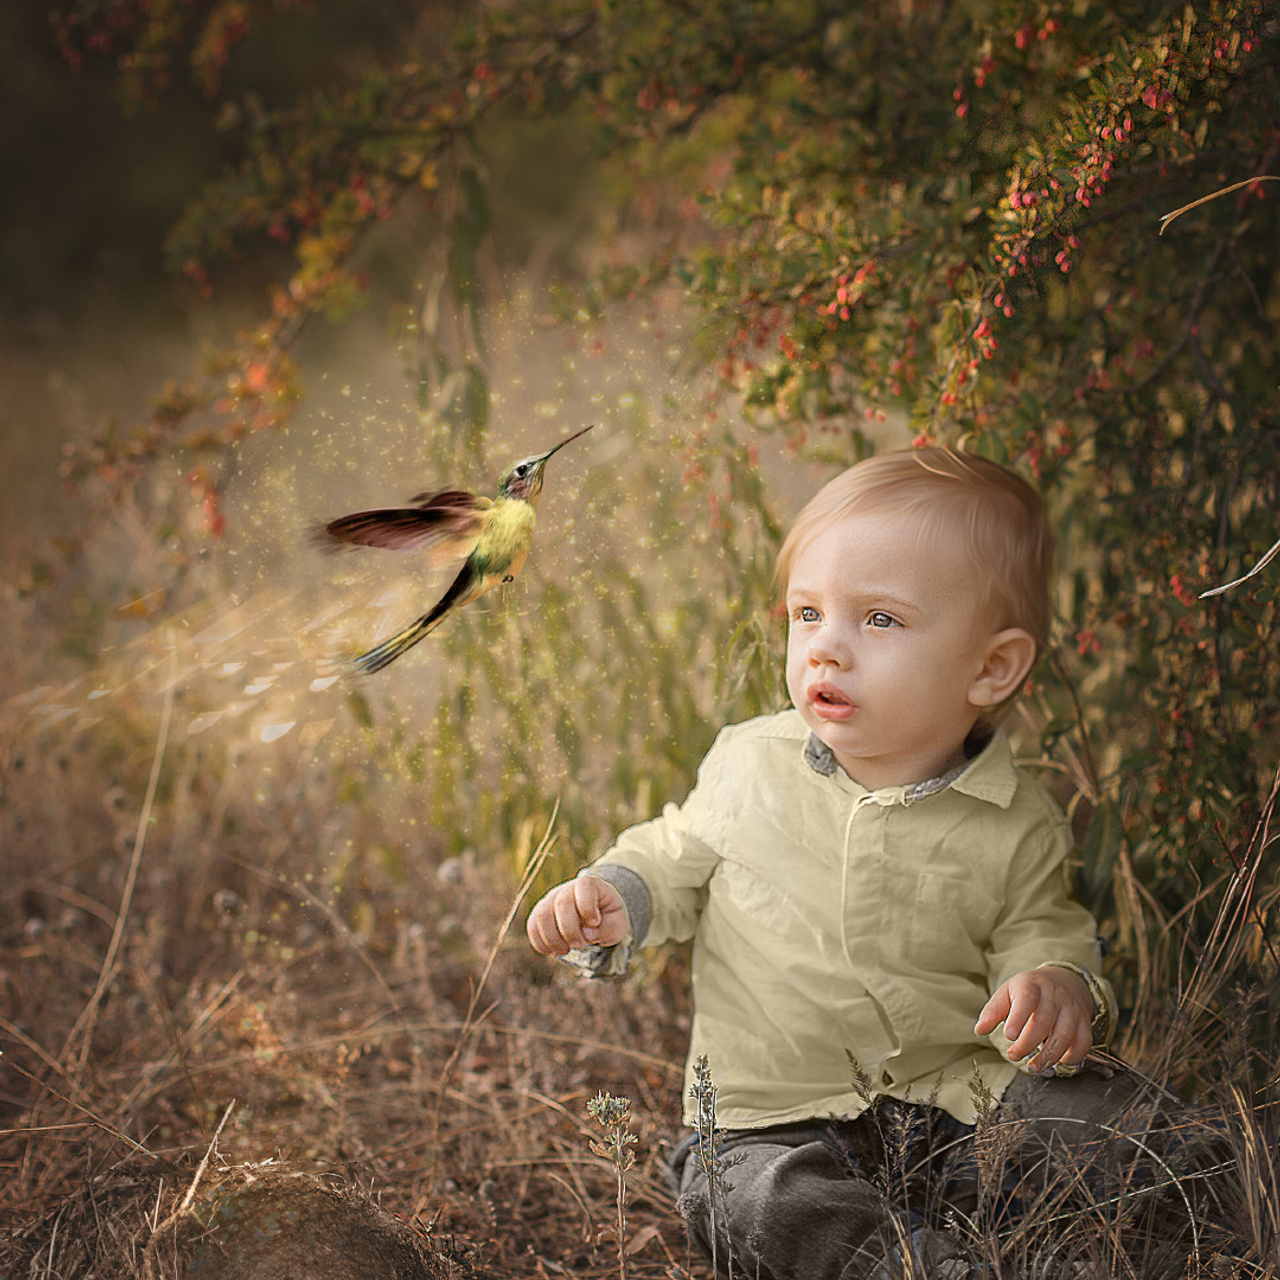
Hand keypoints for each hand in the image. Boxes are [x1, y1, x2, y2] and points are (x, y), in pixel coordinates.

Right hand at [526, 876, 629, 956]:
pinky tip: (553, 951)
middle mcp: (567, 889)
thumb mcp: (618, 923)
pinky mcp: (541, 914)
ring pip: (542, 915)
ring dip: (552, 938)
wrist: (597, 915)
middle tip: (580, 945)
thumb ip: (608, 928)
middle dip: (569, 930)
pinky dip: (540, 942)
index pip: (584, 888)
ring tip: (565, 951)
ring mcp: (551, 899)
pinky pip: (532, 926)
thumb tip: (586, 934)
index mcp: (590, 885)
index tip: (595, 922)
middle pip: (561, 904)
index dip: (587, 908)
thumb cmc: (608, 917)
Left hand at [975, 967, 1093, 1072]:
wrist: (1062, 980)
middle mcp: (1055, 996)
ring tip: (1033, 1067)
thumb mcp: (1007, 992)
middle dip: (1028, 1043)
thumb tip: (979, 1030)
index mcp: (1032, 985)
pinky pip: (1084, 1042)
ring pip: (1065, 1034)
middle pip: (1044, 1021)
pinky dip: (1073, 1056)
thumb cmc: (1029, 990)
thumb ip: (993, 1011)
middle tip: (1013, 1055)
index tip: (1008, 1036)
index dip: (1018, 1018)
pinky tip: (1058, 1061)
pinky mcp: (1084, 1022)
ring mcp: (1072, 1009)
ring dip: (1049, 1055)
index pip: (1027, 999)